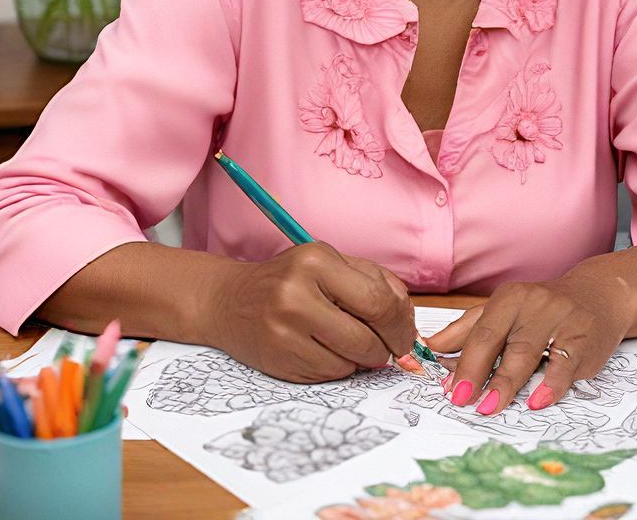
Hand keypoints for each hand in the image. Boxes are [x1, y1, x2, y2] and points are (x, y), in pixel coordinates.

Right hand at [210, 242, 415, 382]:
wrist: (228, 300)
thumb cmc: (289, 279)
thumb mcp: (329, 262)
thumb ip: (374, 281)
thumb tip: (408, 319)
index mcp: (317, 261)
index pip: (379, 300)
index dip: (402, 324)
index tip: (407, 334)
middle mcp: (298, 295)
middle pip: (368, 338)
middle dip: (388, 347)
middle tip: (390, 347)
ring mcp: (285, 331)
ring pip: (352, 362)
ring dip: (364, 359)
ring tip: (350, 341)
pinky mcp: (279, 360)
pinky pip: (330, 374)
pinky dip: (340, 366)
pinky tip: (326, 349)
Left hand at [426, 272, 636, 415]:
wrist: (598, 296)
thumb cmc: (542, 310)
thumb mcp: (504, 311)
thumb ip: (468, 330)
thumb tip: (432, 350)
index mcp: (508, 298)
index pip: (480, 332)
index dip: (463, 362)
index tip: (448, 390)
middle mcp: (531, 304)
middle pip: (499, 341)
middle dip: (478, 373)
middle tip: (463, 401)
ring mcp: (558, 319)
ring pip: (527, 353)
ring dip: (507, 383)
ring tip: (490, 406)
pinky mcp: (583, 337)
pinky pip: (565, 363)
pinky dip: (551, 384)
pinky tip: (538, 401)